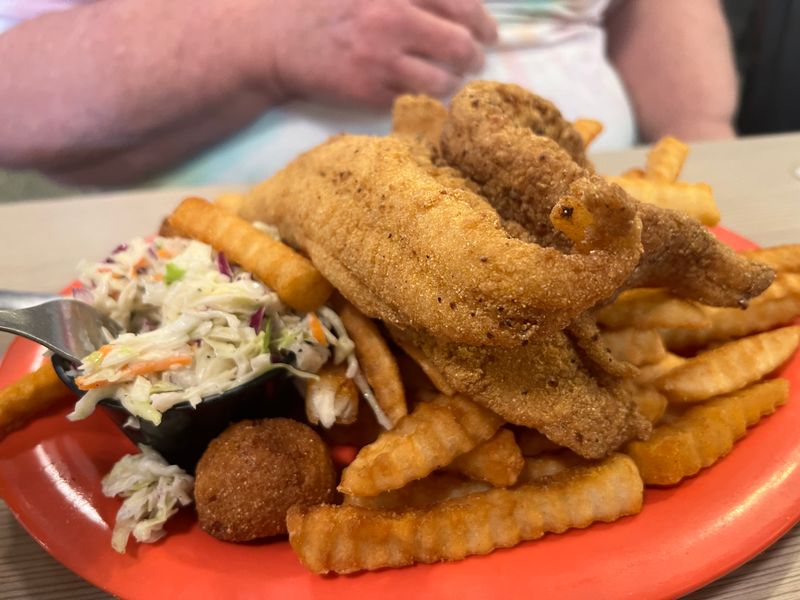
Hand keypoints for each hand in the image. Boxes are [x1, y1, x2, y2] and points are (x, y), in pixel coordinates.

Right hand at [251, 0, 496, 105]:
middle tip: (473, 59)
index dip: (482, 20)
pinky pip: (416, 101)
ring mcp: (382, 58)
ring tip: (449, 79)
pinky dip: (425, 99)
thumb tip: (459, 4)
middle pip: (460, 44)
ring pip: (444, 80)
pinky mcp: (370, 91)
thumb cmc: (324, 4)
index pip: (461, 3)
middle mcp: (393, 18)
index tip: (487, 32)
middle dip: (474, 55)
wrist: (274, 38)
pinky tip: (420, 92)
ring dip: (452, 82)